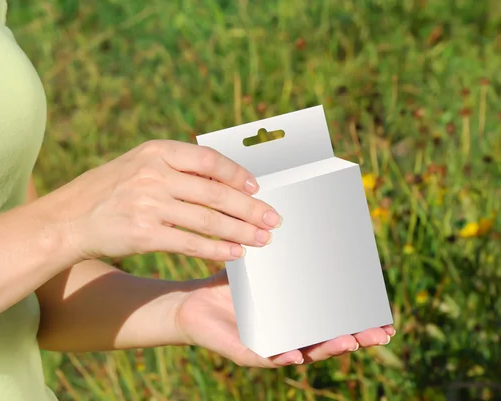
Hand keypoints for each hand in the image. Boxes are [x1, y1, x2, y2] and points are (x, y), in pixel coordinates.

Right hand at [45, 140, 281, 260]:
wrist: (67, 219)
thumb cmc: (109, 191)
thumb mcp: (138, 165)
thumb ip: (175, 166)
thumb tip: (223, 176)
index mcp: (155, 150)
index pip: (208, 159)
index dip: (237, 174)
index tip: (258, 188)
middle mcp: (153, 173)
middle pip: (214, 191)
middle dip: (250, 207)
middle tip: (274, 219)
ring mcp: (147, 203)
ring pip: (208, 219)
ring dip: (240, 230)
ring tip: (263, 240)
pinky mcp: (143, 234)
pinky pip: (190, 243)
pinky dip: (216, 249)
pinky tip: (236, 253)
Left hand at [175, 270, 395, 366]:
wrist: (192, 303)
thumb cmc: (228, 287)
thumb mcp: (260, 269)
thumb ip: (280, 254)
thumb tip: (297, 220)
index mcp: (295, 317)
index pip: (333, 322)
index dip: (359, 321)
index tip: (386, 318)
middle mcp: (288, 334)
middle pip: (328, 340)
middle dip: (355, 337)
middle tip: (381, 332)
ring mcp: (269, 346)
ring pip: (305, 352)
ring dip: (328, 348)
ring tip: (348, 341)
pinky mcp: (245, 352)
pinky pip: (265, 357)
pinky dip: (282, 356)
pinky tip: (296, 354)